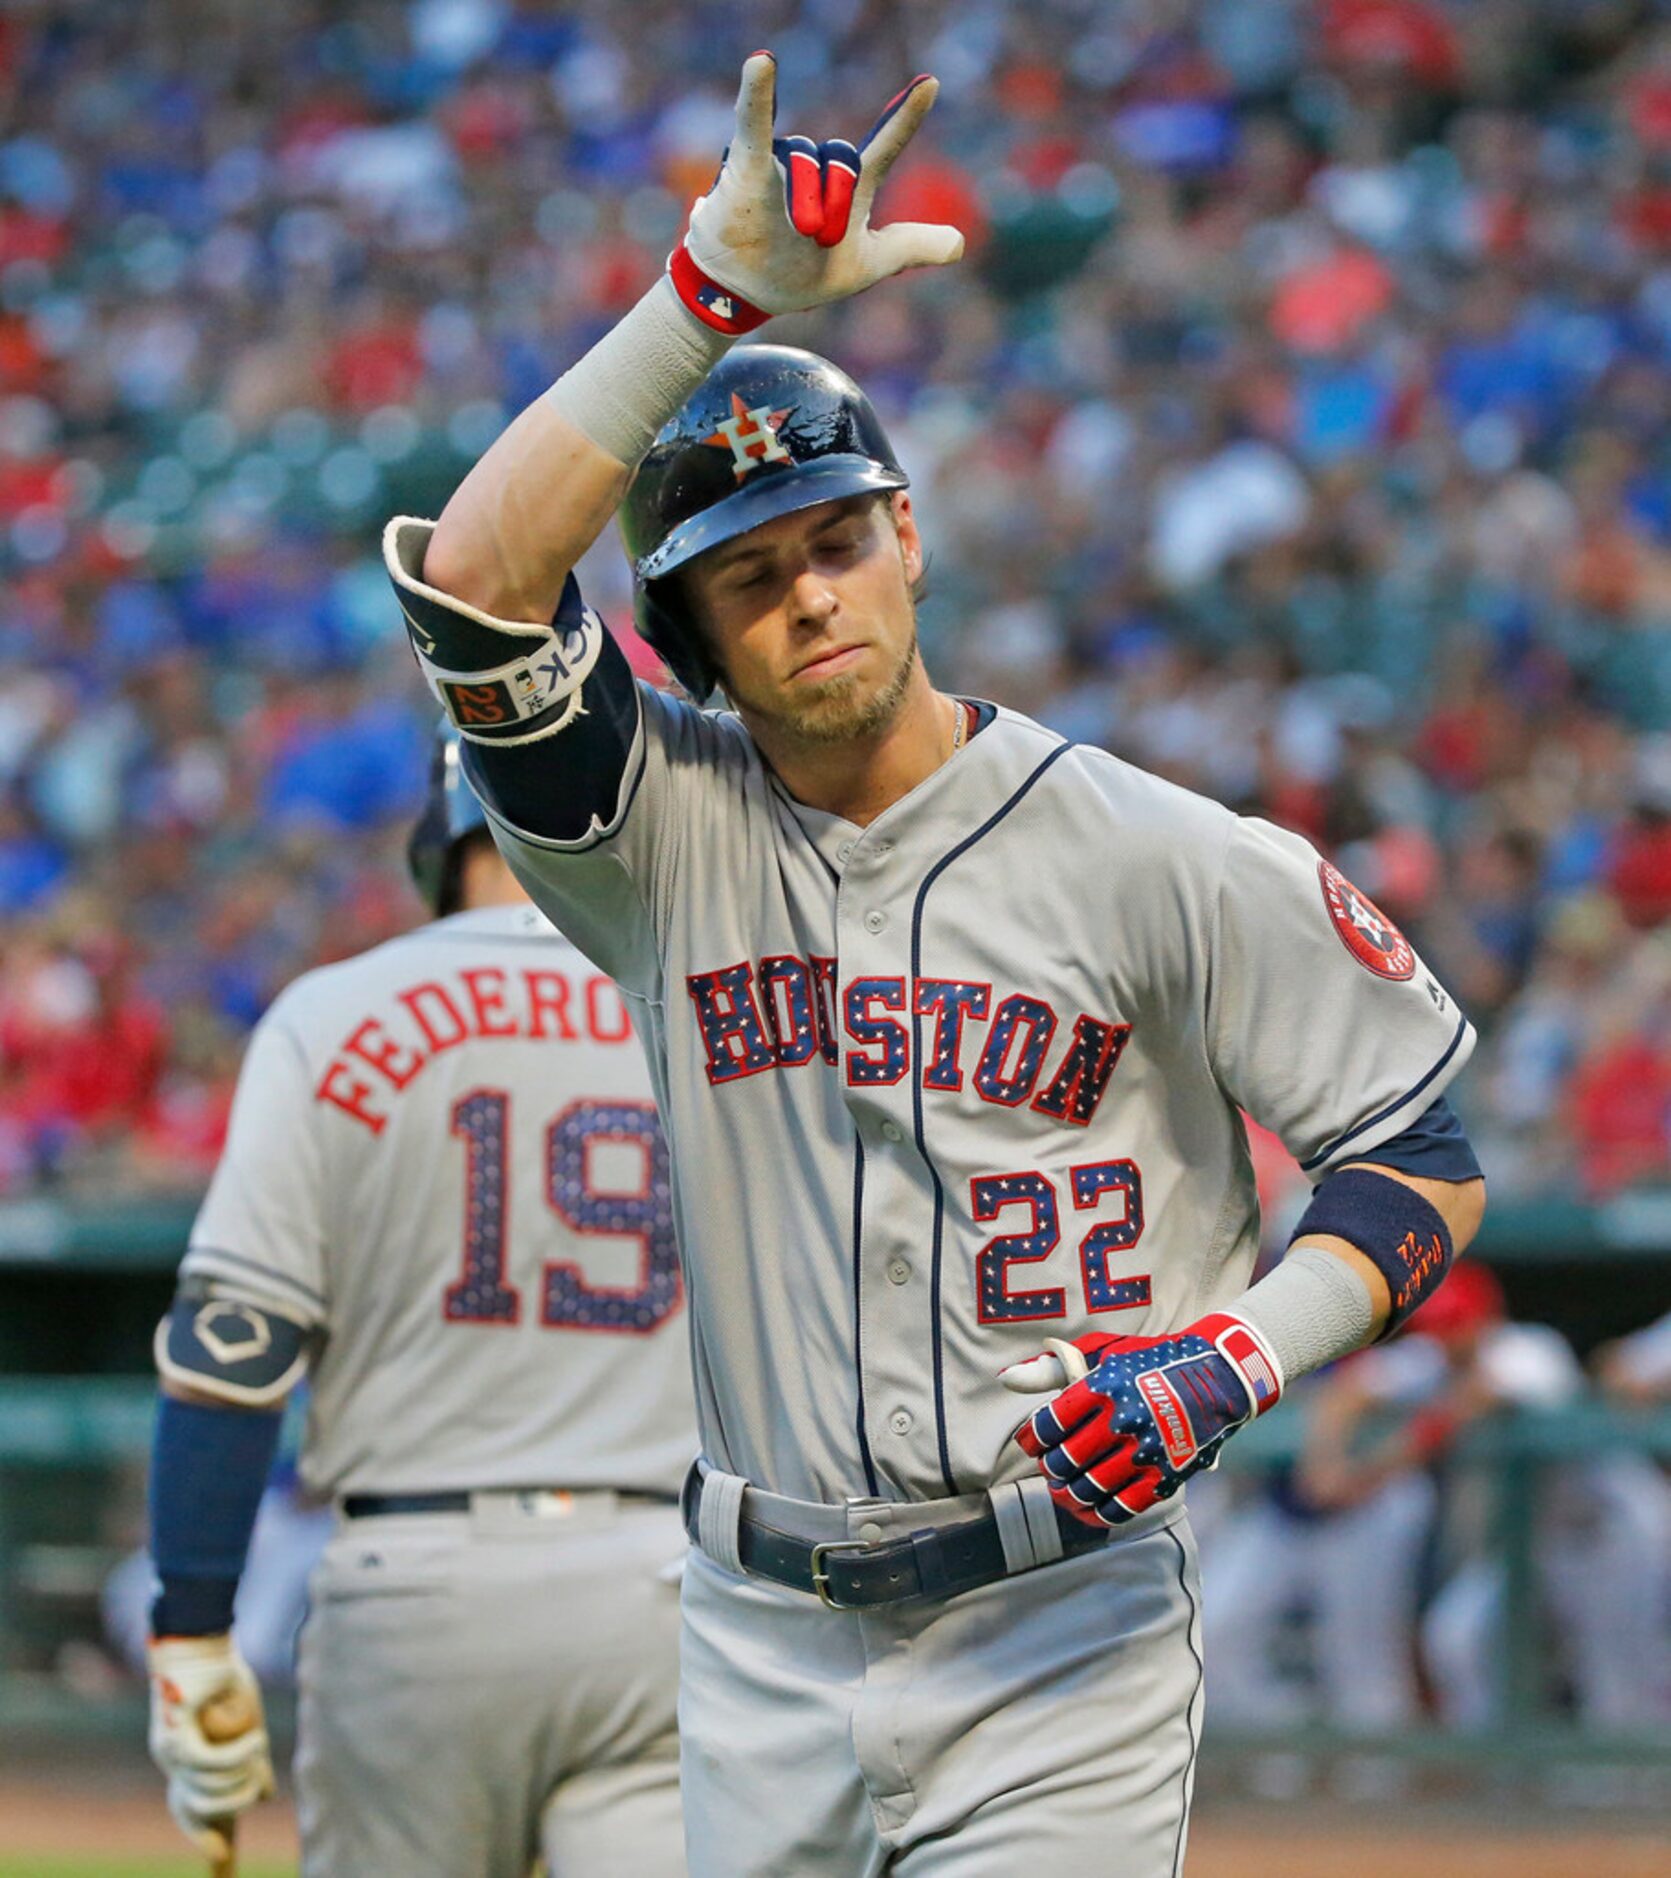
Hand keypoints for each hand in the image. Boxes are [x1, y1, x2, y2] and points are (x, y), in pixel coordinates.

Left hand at [148, 1634, 273, 1863]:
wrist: (201, 1640)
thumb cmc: (223, 1677)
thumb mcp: (244, 1725)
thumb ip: (250, 1762)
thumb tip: (265, 1796)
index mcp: (184, 1758)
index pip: (189, 1809)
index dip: (203, 1834)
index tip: (217, 1855)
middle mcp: (172, 1760)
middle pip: (202, 1809)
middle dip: (234, 1803)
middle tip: (257, 1786)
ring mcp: (170, 1750)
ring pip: (209, 1788)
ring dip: (240, 1775)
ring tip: (258, 1747)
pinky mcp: (177, 1734)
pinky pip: (210, 1762)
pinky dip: (237, 1756)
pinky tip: (255, 1740)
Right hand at [672, 52, 963, 330]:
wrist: (746, 294)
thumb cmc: (804, 274)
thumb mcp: (865, 266)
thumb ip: (910, 248)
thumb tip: (959, 244)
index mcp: (850, 188)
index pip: (885, 147)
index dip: (905, 119)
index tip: (930, 85)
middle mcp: (818, 167)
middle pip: (843, 165)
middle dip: (835, 207)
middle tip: (819, 238)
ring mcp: (783, 161)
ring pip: (805, 163)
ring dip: (803, 202)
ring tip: (795, 231)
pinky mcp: (747, 165)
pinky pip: (754, 123)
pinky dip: (756, 94)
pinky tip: (762, 62)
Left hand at [1001, 1314, 1285, 1527]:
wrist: (1218, 1376)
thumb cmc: (1150, 1361)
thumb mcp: (1103, 1353)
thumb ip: (1053, 1368)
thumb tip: (1004, 1377)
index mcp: (1102, 1387)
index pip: (1049, 1424)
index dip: (1032, 1438)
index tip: (1031, 1442)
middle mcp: (1122, 1420)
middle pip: (1065, 1460)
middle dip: (1050, 1468)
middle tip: (1050, 1467)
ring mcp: (1145, 1451)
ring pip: (1089, 1488)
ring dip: (1068, 1494)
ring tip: (1064, 1490)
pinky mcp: (1166, 1476)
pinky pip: (1122, 1507)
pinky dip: (1099, 1514)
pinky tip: (1090, 1509)